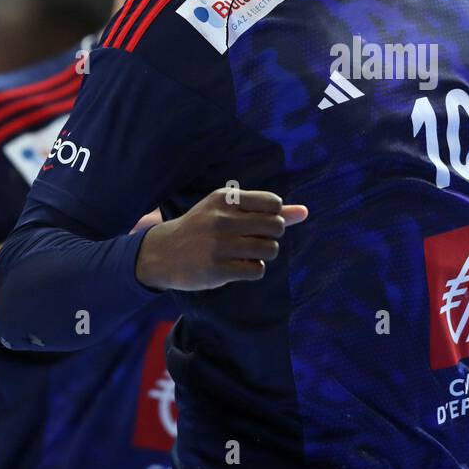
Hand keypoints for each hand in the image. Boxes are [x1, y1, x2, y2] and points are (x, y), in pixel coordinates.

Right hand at [135, 188, 307, 291]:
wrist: (163, 253)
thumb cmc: (203, 228)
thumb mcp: (229, 211)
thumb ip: (267, 211)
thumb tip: (305, 212)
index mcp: (225, 199)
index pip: (273, 203)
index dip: (273, 216)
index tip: (258, 223)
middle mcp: (222, 219)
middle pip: (276, 226)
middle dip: (272, 236)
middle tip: (255, 240)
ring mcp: (219, 245)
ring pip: (270, 249)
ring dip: (264, 254)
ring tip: (247, 254)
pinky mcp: (217, 269)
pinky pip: (258, 270)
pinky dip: (254, 270)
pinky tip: (239, 267)